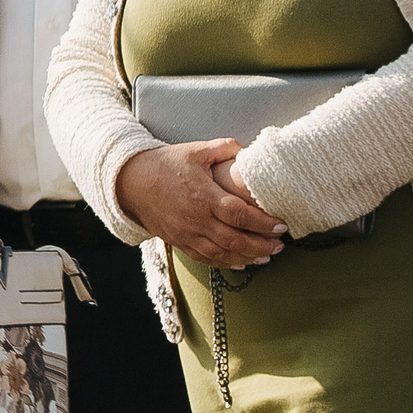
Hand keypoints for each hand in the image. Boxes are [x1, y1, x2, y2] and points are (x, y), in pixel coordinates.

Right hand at [116, 140, 286, 268]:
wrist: (131, 182)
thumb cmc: (164, 164)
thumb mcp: (194, 150)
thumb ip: (224, 148)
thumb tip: (248, 152)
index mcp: (203, 195)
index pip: (239, 214)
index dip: (263, 222)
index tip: (281, 225)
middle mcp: (197, 219)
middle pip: (235, 239)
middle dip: (262, 245)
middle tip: (281, 244)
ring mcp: (188, 233)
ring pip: (223, 253)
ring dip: (249, 257)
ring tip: (268, 256)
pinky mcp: (180, 242)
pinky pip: (207, 258)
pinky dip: (227, 263)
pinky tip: (243, 263)